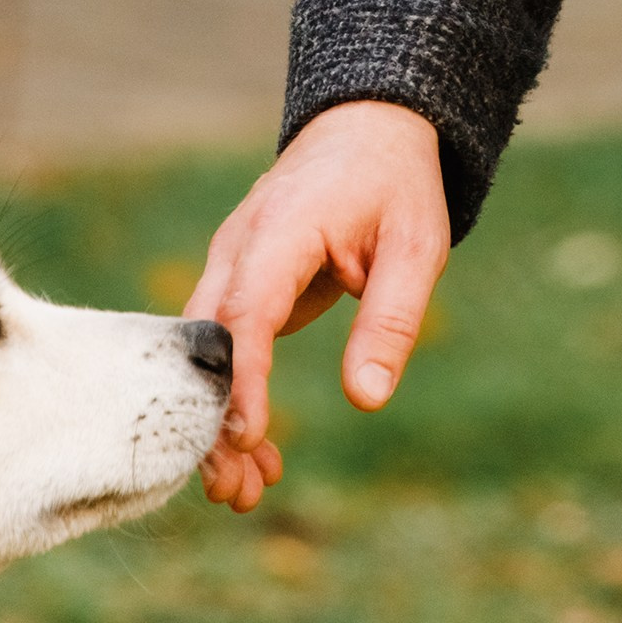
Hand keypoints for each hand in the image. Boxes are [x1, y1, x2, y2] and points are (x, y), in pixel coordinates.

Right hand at [185, 101, 448, 513]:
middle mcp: (238, 247)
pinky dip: (231, 397)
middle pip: (207, 341)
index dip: (242, 376)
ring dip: (218, 421)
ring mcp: (230, 263)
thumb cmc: (394, 186)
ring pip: (205, 351)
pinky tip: (258, 452)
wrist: (366, 129)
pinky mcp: (237, 283)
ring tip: (245, 493)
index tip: (248, 437)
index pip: (247, 308)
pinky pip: (221, 346)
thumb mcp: (416, 248)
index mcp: (281, 228)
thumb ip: (391, 320)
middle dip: (214, 419)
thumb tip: (368, 399)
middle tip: (237, 493)